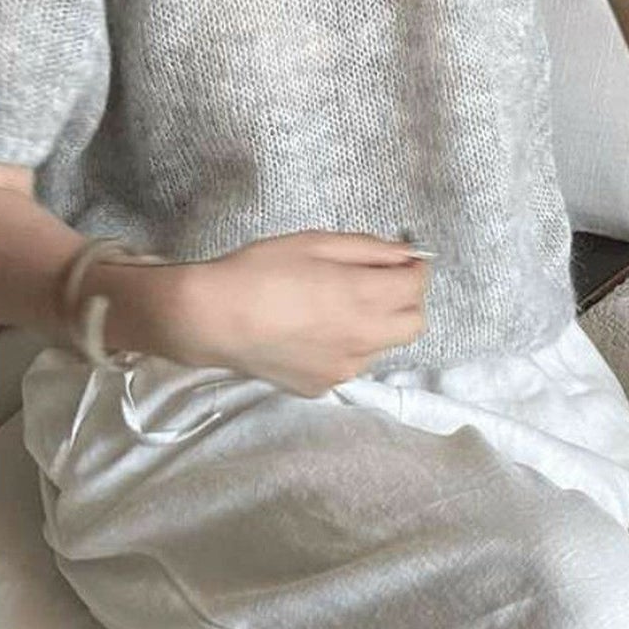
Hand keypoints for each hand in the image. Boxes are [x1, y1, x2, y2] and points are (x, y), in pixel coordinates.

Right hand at [180, 230, 430, 395]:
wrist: (212, 318)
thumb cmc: (259, 270)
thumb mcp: (314, 243)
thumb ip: (368, 248)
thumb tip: (407, 254)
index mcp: (363, 296)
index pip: (416, 285)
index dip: (414, 268)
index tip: (400, 261)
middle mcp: (363, 337)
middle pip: (414, 323)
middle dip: (405, 300)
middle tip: (377, 282)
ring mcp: (344, 368)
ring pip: (384, 346)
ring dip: (377, 325)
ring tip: (337, 307)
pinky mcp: (323, 385)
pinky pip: (352, 364)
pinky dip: (347, 346)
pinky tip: (313, 331)